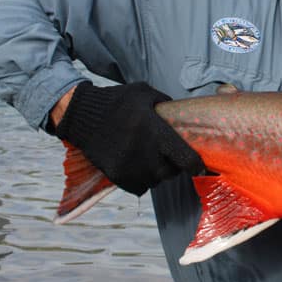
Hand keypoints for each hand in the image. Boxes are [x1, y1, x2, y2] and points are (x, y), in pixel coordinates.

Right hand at [54, 81, 204, 195]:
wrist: (82, 115)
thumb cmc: (117, 101)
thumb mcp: (145, 93)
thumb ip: (166, 103)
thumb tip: (181, 115)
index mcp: (154, 130)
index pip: (183, 157)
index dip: (195, 165)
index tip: (199, 167)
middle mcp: (143, 151)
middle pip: (170, 172)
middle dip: (174, 167)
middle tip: (170, 157)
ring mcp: (128, 166)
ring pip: (155, 181)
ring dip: (158, 174)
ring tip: (153, 160)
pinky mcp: (115, 175)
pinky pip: (138, 187)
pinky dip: (143, 181)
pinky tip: (140, 167)